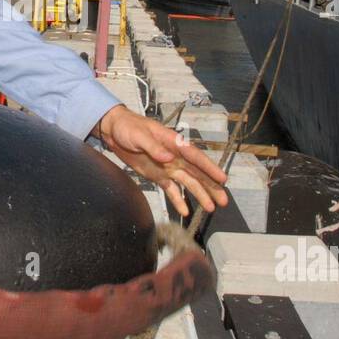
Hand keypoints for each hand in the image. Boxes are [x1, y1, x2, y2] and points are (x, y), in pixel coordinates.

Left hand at [94, 105, 228, 217]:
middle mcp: (175, 156)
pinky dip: (178, 200)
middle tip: (224, 200)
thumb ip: (153, 147)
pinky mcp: (158, 176)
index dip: (209, 168)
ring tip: (211, 208)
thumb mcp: (139, 135)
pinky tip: (185, 212)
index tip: (222, 179)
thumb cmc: (128, 127)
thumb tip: (168, 158)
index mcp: (174, 143)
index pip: (195, 156)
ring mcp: (168, 167)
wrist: (115, 131)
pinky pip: (171, 190)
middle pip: (197, 173)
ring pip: (188, 183)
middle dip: (211, 186)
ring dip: (200, 195)